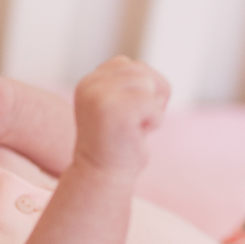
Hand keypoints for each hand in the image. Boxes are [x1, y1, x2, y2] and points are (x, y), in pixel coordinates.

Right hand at [72, 56, 169, 176]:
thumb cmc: (118, 144)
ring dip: (150, 111)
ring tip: (131, 129)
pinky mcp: (113, 109)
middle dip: (148, 101)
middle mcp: (90, 84)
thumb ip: (132, 85)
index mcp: (90, 81)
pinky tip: (135, 135)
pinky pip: (152, 105)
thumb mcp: (121, 106)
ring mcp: (99, 95)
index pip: (134, 67)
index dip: (143, 93)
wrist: (102, 176)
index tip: (127, 117)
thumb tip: (154, 82)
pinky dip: (153, 122)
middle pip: (143, 73)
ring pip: (148, 85)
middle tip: (130, 126)